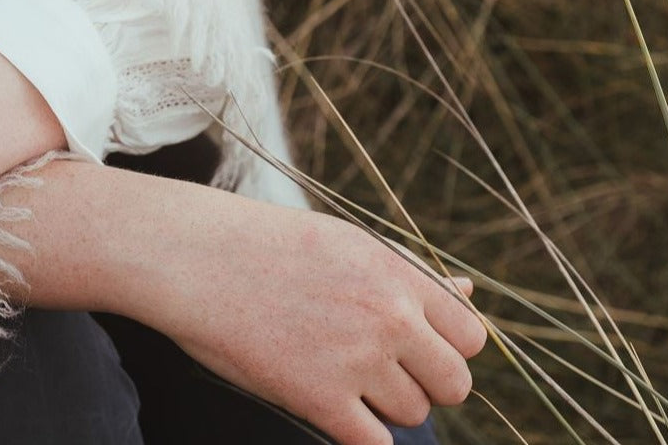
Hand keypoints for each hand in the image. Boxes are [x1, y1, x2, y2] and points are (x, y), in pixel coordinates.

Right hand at [150, 197, 485, 444]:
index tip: (416, 346)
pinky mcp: (319, 398)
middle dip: (427, 384)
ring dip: (385, 407)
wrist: (196, 256)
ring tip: (341, 376)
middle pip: (454, 383)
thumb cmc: (267, 244)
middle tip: (383, 370)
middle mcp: (386, 314)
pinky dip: (361, 435)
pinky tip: (334, 408)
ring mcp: (355, 358)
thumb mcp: (345, 243)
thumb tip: (468, 293)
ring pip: (413, 414)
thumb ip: (407, 274)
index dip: (447, 347)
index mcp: (394, 271)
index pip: (471, 335)